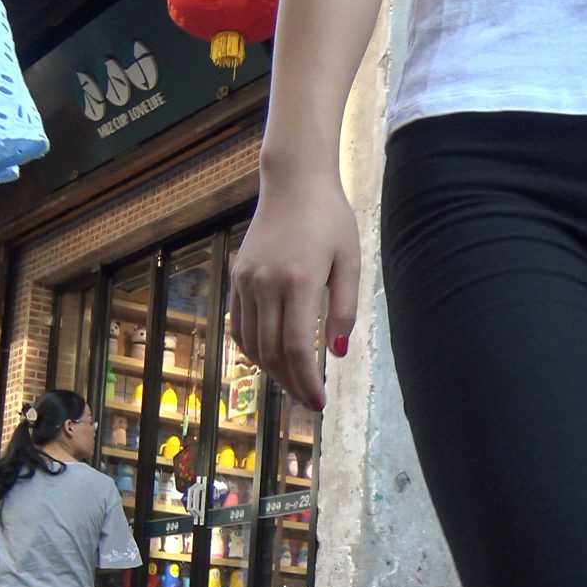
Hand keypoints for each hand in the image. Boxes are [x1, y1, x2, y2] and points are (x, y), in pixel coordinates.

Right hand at [229, 175, 359, 412]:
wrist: (294, 182)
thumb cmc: (330, 219)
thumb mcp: (349, 261)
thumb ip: (344, 308)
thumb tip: (337, 353)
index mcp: (298, 281)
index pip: (297, 348)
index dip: (306, 382)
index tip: (319, 403)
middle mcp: (266, 284)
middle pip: (272, 352)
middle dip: (292, 384)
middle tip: (310, 402)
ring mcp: (246, 281)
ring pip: (252, 344)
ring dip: (272, 371)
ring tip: (295, 384)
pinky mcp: (237, 277)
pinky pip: (239, 325)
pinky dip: (253, 349)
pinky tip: (271, 360)